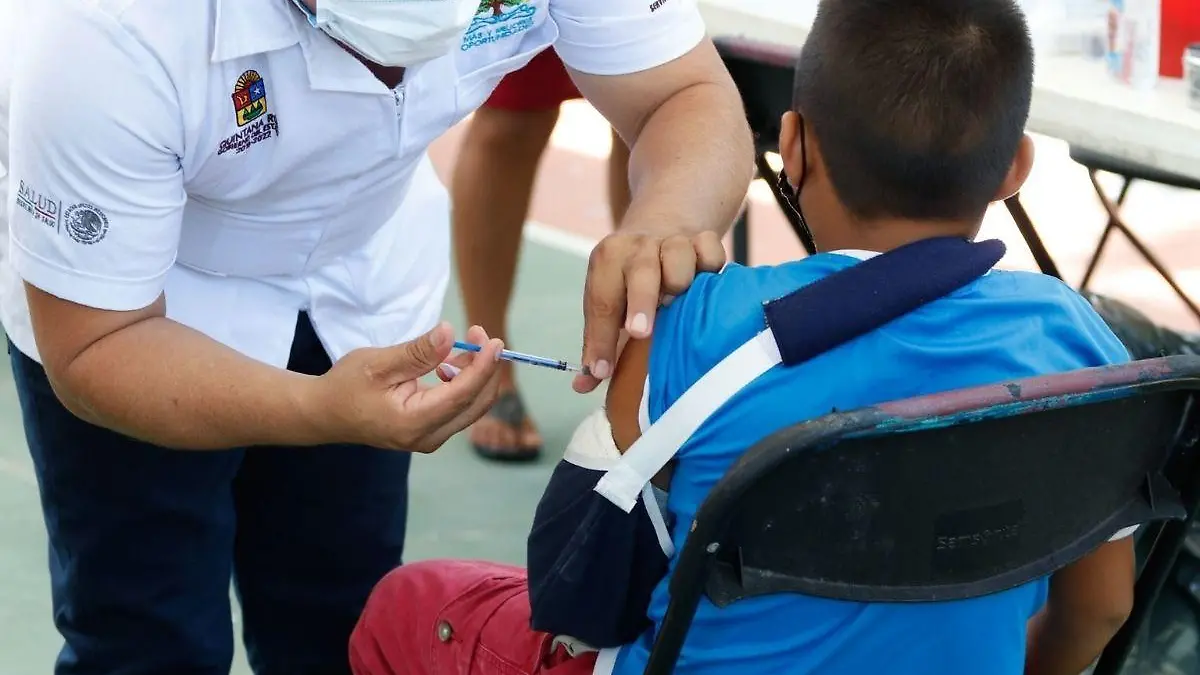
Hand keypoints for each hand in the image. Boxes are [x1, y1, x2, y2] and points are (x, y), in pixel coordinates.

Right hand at [310, 324, 503, 452]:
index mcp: (414, 423)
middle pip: (476, 404)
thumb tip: (450, 333)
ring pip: (470, 406)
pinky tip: (449, 363)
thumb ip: (417, 352)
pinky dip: (463, 383)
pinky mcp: (429, 432)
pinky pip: (458, 407)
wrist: (325, 414)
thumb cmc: (347, 386)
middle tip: (479, 333)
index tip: (493, 341)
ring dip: (475, 374)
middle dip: (485, 368)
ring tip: (464, 343)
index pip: (463, 395)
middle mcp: (428, 437)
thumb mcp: (378, 363)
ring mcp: (430, 438)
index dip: (483, 367)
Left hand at [575, 230, 725, 392]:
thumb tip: (582, 385)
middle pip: (641, 272)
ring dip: (680, 283)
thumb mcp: (608, 303)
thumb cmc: (630, 281)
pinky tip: (707, 285)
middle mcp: (638, 246)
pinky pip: (711, 253)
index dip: (601, 338)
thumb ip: (597, 343)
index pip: (602, 302)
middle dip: (641, 303)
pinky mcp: (703, 239)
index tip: (603, 371)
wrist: (662, 225)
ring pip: (679, 259)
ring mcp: (672, 240)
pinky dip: (711, 268)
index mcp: (608, 260)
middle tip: (641, 333)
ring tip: (677, 303)